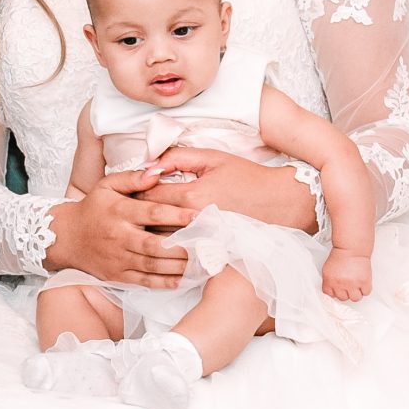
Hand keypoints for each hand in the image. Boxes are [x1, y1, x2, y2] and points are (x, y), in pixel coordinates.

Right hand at [44, 170, 194, 288]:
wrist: (67, 237)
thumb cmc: (93, 208)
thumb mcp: (107, 185)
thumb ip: (132, 178)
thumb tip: (157, 172)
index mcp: (119, 211)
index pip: (152, 213)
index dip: (177, 215)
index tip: (199, 216)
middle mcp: (119, 236)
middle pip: (155, 244)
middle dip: (182, 246)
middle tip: (206, 244)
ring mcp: (118, 259)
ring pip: (152, 265)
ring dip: (179, 265)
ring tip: (202, 262)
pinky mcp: (118, 276)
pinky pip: (145, 281)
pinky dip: (165, 282)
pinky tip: (184, 278)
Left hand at [137, 148, 318, 232]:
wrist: (279, 203)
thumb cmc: (247, 177)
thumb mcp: (213, 158)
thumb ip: (178, 157)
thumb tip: (150, 164)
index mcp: (191, 195)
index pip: (148, 195)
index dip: (135, 191)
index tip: (130, 189)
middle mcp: (193, 220)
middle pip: (150, 221)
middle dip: (138, 214)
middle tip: (129, 210)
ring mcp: (201, 239)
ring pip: (162, 238)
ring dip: (150, 230)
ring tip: (141, 223)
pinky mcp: (209, 250)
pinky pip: (180, 249)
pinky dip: (170, 243)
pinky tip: (166, 237)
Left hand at [321, 250, 371, 302]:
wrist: (351, 248)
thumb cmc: (340, 256)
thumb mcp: (327, 269)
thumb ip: (328, 281)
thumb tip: (332, 291)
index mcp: (329, 281)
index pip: (330, 295)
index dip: (335, 291)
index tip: (338, 289)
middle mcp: (340, 284)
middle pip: (343, 298)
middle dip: (346, 292)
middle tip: (348, 284)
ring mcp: (352, 284)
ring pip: (355, 298)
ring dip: (356, 292)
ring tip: (356, 285)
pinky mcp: (364, 282)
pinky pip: (366, 292)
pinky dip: (365, 289)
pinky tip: (362, 282)